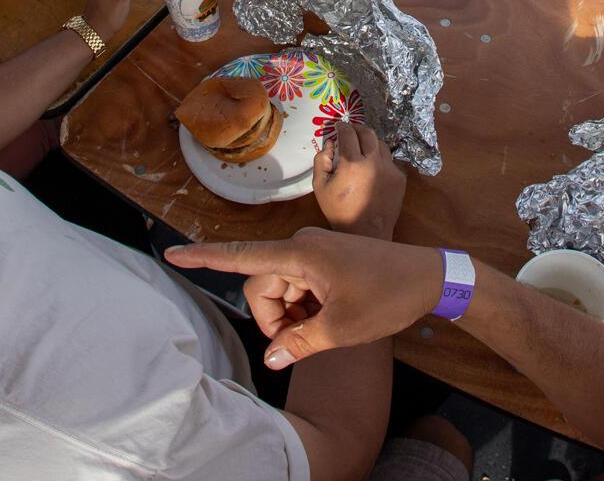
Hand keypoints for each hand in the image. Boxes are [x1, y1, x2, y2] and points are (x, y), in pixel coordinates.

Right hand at [163, 228, 441, 369]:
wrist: (428, 277)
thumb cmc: (388, 297)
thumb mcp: (341, 329)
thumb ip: (298, 342)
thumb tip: (270, 357)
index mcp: (301, 255)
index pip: (242, 256)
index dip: (205, 257)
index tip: (174, 253)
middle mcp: (302, 247)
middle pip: (262, 286)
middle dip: (273, 318)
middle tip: (303, 339)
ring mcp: (314, 253)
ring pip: (280, 290)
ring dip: (292, 315)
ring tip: (325, 325)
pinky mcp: (324, 261)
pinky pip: (298, 287)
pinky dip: (305, 307)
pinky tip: (329, 317)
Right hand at [311, 123, 403, 237]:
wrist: (366, 233)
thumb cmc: (340, 211)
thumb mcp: (320, 186)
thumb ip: (321, 160)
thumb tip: (330, 144)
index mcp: (352, 164)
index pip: (348, 133)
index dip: (341, 126)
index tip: (338, 126)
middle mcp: (373, 163)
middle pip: (368, 133)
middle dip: (357, 129)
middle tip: (350, 132)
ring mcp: (389, 170)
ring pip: (381, 145)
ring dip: (370, 143)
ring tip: (361, 150)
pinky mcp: (400, 178)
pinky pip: (389, 161)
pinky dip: (379, 160)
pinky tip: (371, 169)